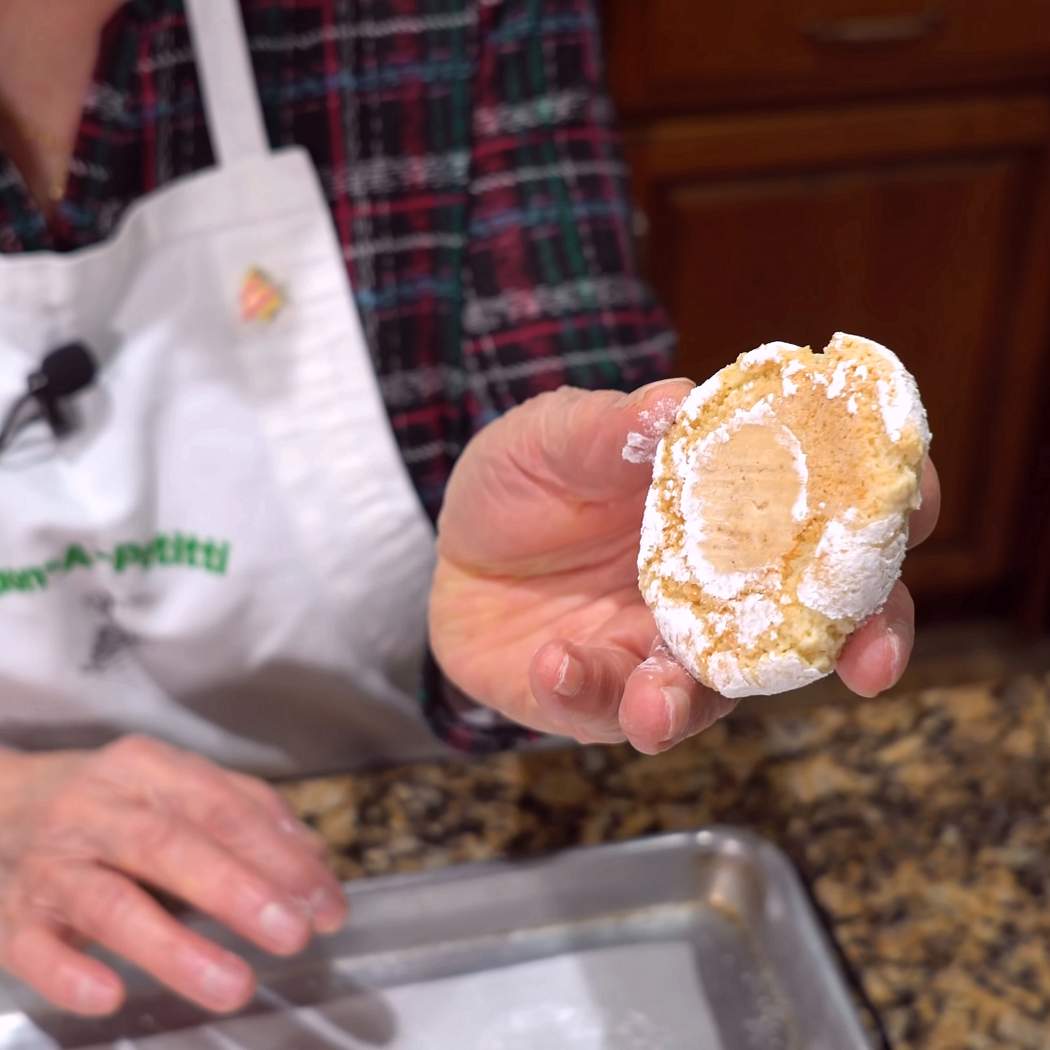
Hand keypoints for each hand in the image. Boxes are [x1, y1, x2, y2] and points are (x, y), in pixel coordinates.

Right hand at [0, 737, 345, 1015]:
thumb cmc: (108, 803)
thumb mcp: (174, 786)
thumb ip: (246, 812)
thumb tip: (314, 859)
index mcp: (147, 769)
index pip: (222, 807)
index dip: (278, 855)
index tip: (324, 901)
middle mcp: (96, 810)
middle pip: (169, 847)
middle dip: (238, 891)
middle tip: (293, 934)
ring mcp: (49, 864)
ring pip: (109, 903)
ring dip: (174, 946)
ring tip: (234, 984)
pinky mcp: (9, 918)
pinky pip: (33, 949)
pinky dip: (69, 972)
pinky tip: (111, 995)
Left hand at [431, 380, 940, 753]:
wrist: (453, 557)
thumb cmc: (525, 482)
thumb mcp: (551, 438)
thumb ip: (608, 430)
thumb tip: (675, 401)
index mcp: (731, 510)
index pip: (836, 508)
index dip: (887, 506)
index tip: (909, 505)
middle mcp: (724, 590)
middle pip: (824, 619)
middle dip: (865, 639)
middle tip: (869, 659)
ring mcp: (671, 649)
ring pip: (722, 691)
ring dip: (698, 701)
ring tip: (655, 701)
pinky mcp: (609, 695)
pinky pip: (613, 709)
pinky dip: (589, 691)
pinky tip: (553, 661)